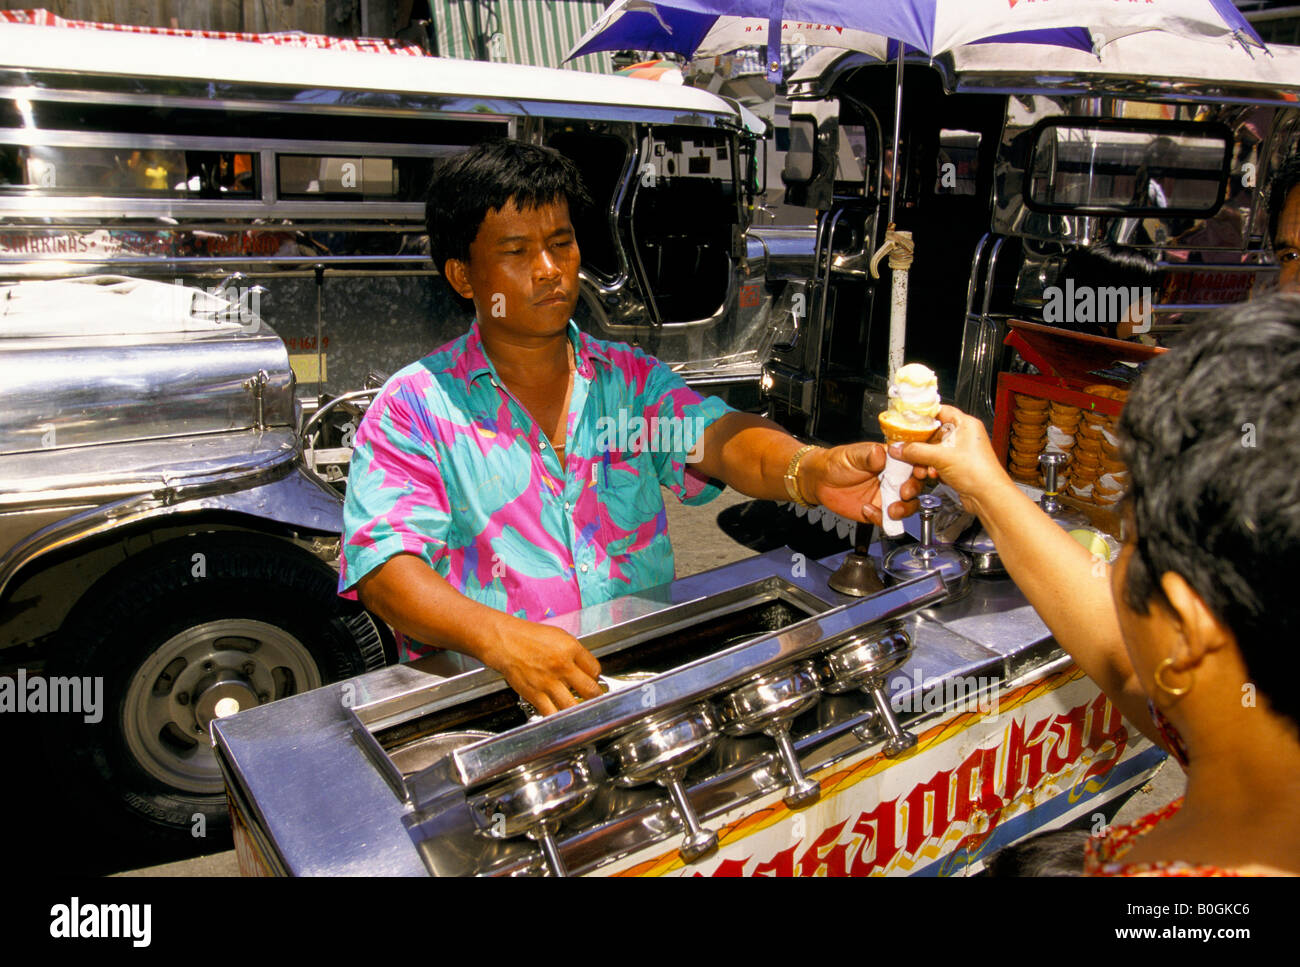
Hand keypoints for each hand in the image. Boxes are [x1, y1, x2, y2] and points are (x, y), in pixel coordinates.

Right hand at [480, 617, 602, 715]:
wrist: (505, 642)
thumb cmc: (530, 637)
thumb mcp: (560, 636)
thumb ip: (575, 653)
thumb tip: (587, 669)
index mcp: (571, 649)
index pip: (595, 670)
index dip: (595, 677)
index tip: (592, 680)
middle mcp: (562, 666)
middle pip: (591, 690)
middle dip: (594, 696)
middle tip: (592, 697)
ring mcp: (549, 682)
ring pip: (574, 706)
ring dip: (579, 709)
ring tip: (578, 707)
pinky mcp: (535, 694)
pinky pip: (552, 713)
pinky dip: (558, 716)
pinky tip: (560, 713)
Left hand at [803, 443, 925, 524]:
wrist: (820, 481)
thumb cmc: (836, 462)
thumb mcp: (852, 455)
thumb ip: (868, 456)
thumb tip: (881, 453)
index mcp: (891, 460)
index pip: (913, 462)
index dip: (920, 467)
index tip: (919, 472)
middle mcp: (893, 478)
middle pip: (915, 485)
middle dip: (913, 490)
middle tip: (904, 492)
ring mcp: (887, 496)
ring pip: (907, 505)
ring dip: (904, 509)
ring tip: (891, 509)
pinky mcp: (878, 511)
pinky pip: (888, 520)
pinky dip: (882, 519)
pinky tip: (867, 510)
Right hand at [888, 405, 1010, 515]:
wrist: (988, 497)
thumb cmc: (979, 472)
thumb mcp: (941, 457)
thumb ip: (916, 451)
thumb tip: (898, 447)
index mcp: (965, 424)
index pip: (939, 411)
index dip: (922, 415)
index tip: (906, 420)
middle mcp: (963, 436)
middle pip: (933, 433)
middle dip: (919, 445)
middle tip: (907, 448)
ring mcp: (960, 452)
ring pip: (933, 450)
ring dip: (923, 460)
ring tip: (920, 467)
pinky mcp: (957, 466)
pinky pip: (937, 463)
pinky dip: (931, 468)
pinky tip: (930, 474)